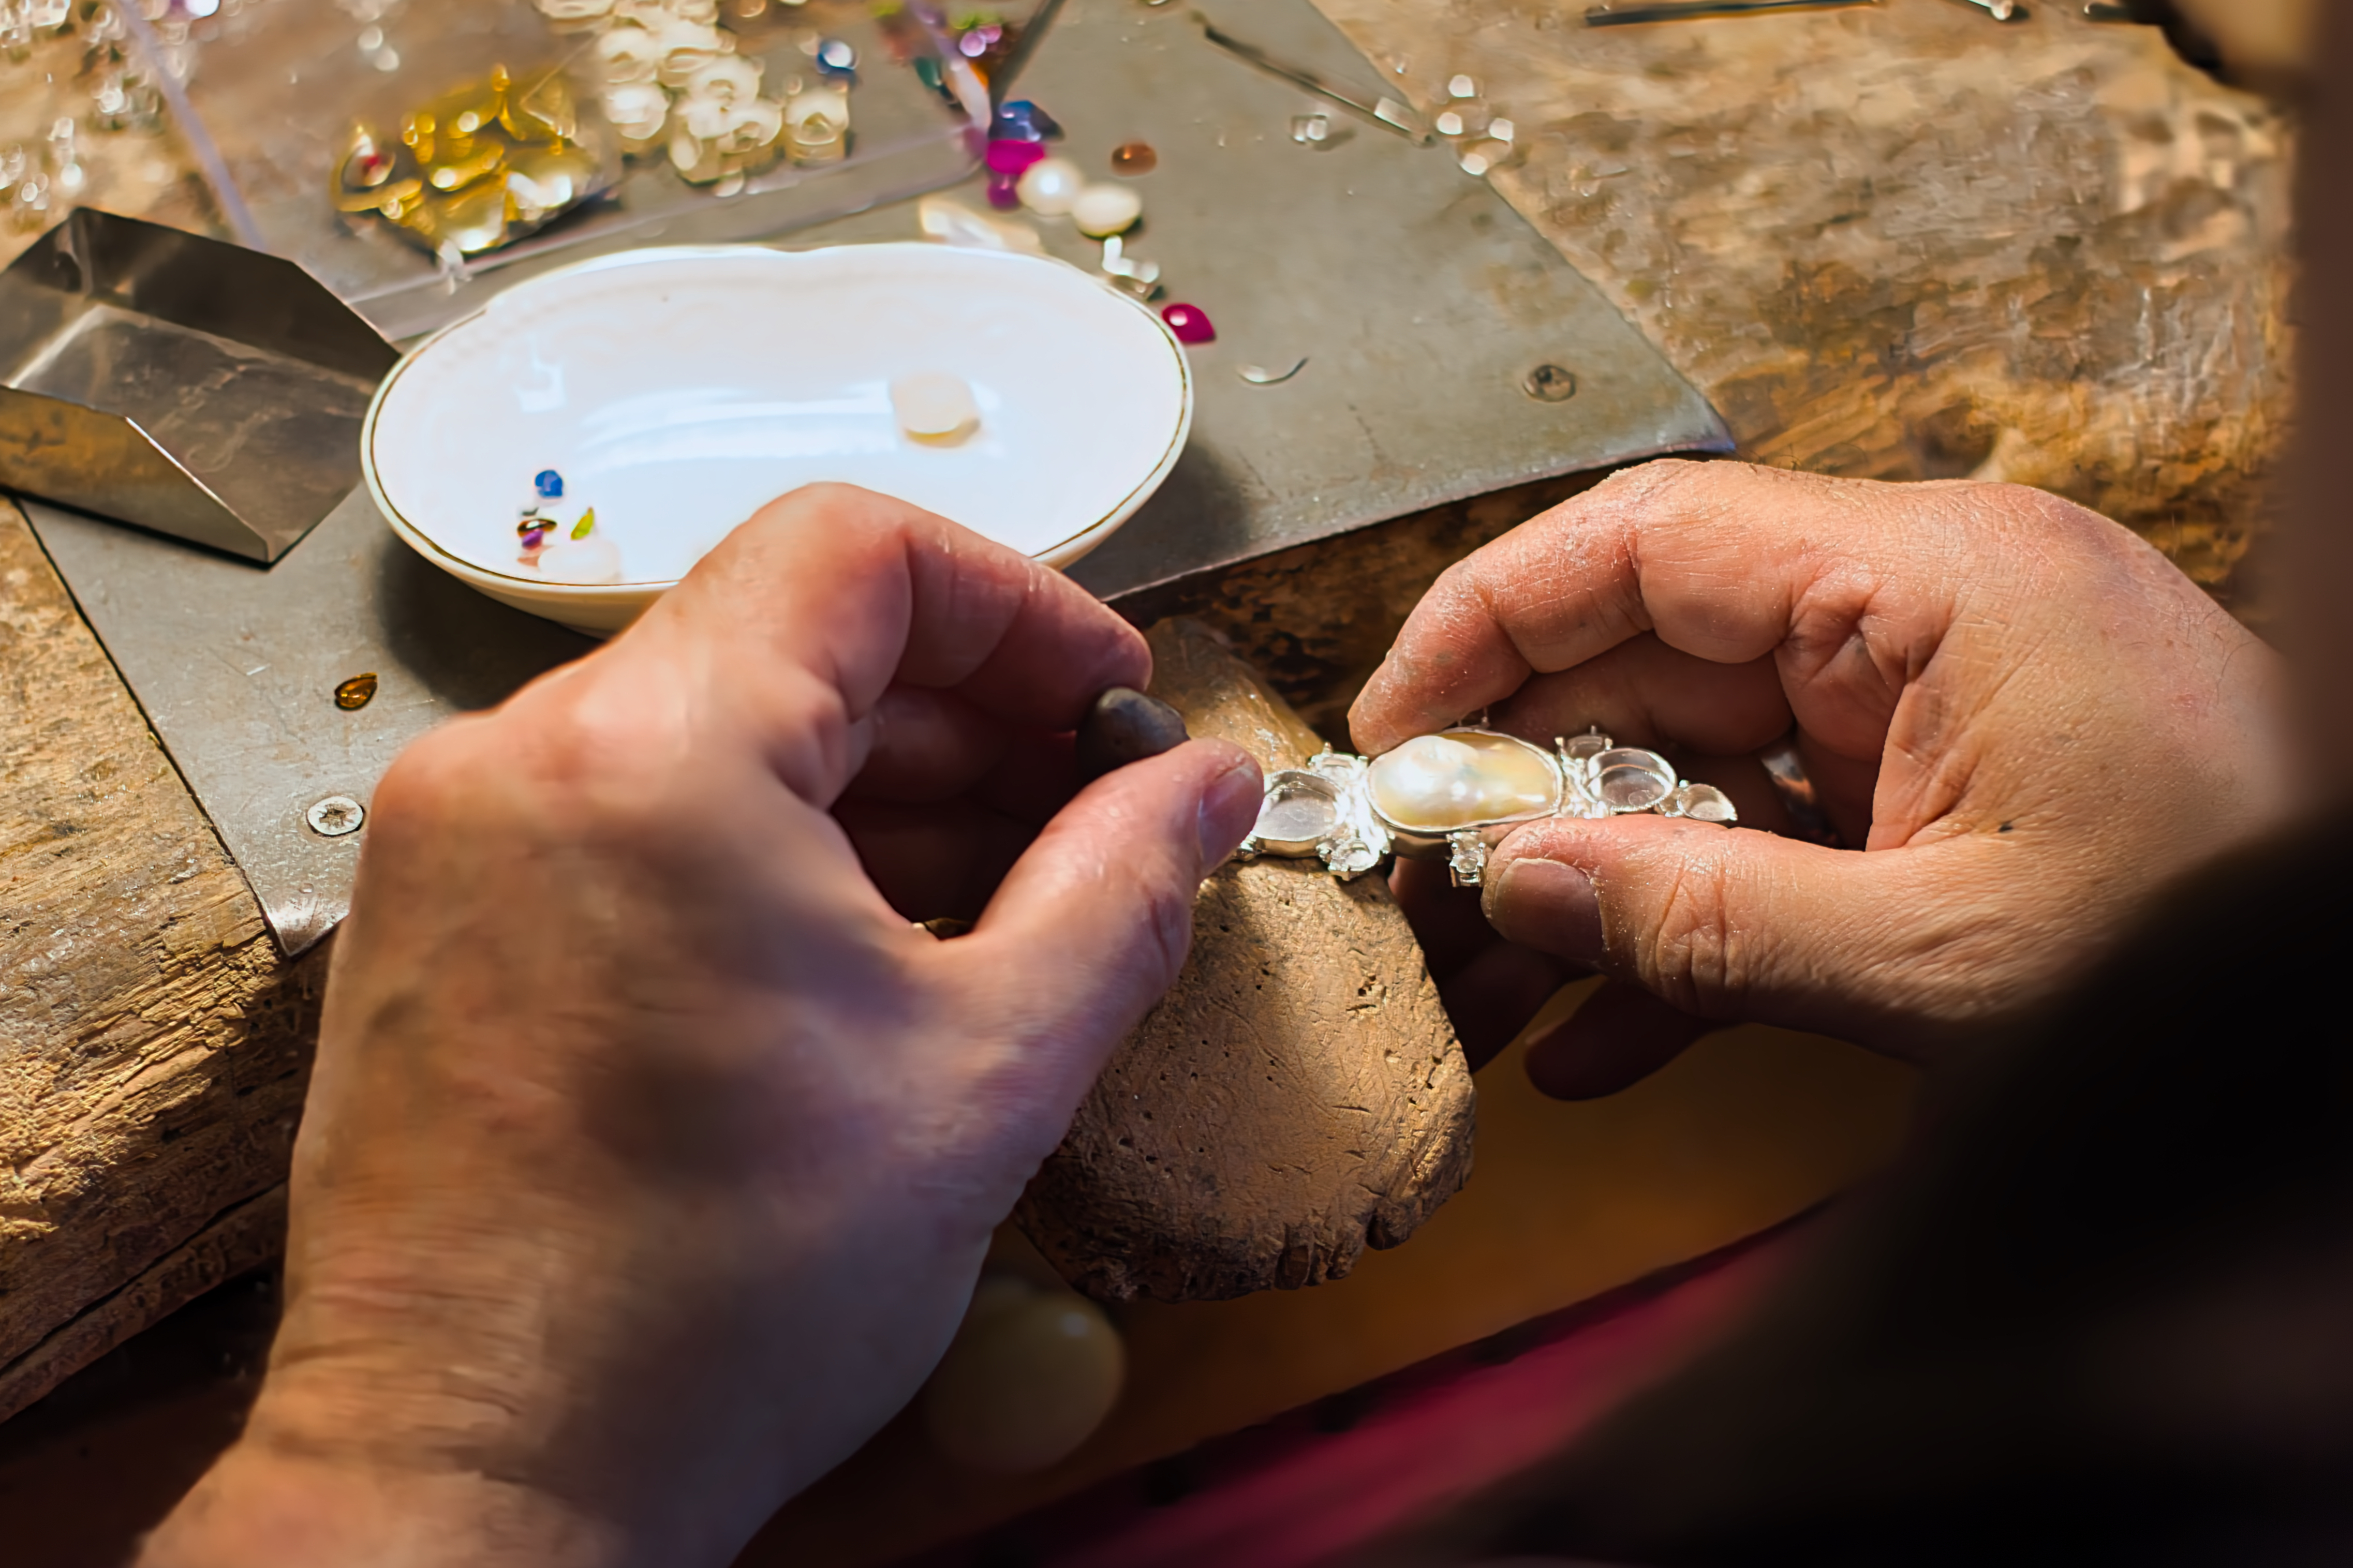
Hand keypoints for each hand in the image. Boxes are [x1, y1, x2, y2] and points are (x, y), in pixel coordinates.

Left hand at [141, 485, 1262, 1567]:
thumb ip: (1118, 888)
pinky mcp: (437, 919)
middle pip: (786, 635)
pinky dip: (761, 844)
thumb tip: (1202, 783)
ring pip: (710, 727)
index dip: (1018, 606)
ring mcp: (457, 839)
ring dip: (871, 786)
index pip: (857, 551)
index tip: (1103, 697)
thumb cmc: (714, 1300)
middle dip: (964, 711)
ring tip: (994, 894)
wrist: (483, 1478)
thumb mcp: (986, 1074)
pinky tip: (862, 949)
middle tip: (1085, 811)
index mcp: (653, 756)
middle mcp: (520, 759)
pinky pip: (628, 812)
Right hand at [1351, 460, 2287, 1091]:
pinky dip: (1688, 938)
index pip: (1647, 541)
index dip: (1487, 624)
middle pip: (1654, 662)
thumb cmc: (2226, 949)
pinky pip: (1777, 848)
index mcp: (1937, 584)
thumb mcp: (1943, 961)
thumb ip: (1708, 923)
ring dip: (1589, 888)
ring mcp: (1938, 717)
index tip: (1392, 732)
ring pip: (1701, 769)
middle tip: (1415, 891)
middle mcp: (1926, 622)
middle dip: (1521, 788)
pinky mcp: (1949, 806)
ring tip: (1480, 995)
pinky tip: (1597, 1038)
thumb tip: (1513, 885)